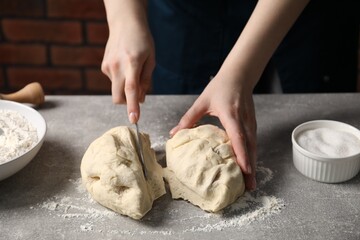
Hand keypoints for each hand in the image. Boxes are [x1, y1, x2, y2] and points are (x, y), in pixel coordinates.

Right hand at [101, 17, 154, 122]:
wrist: (125, 24)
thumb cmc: (142, 41)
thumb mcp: (151, 59)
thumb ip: (146, 81)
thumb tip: (141, 99)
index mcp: (132, 62)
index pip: (131, 89)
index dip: (132, 106)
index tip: (133, 120)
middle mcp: (117, 65)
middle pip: (118, 97)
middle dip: (127, 102)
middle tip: (138, 94)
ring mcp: (108, 67)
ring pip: (116, 90)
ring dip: (125, 89)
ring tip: (133, 71)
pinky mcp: (104, 67)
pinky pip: (114, 82)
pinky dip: (121, 80)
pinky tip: (125, 66)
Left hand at [170, 73, 256, 189]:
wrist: (239, 75)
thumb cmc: (220, 86)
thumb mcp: (202, 101)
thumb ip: (188, 118)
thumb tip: (174, 133)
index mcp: (231, 115)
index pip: (238, 137)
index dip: (242, 154)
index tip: (244, 169)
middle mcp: (244, 121)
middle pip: (250, 147)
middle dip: (250, 167)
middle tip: (249, 186)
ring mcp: (251, 123)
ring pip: (254, 146)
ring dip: (253, 164)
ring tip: (250, 182)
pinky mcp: (253, 124)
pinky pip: (253, 142)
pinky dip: (252, 156)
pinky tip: (249, 167)